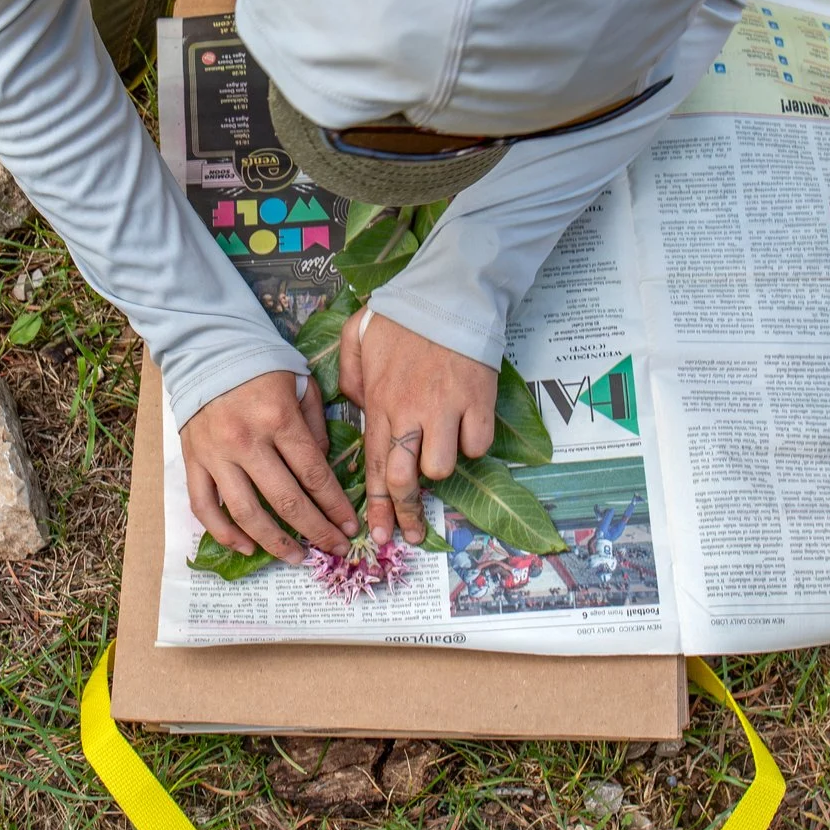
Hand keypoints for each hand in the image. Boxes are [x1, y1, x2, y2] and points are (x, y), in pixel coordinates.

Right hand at [180, 371, 359, 563]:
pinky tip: (246, 547)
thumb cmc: (262, 366)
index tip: (350, 527)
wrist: (208, 349)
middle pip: (286, 501)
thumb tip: (320, 473)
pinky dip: (224, 533)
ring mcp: (215, 455)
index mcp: (278, 419)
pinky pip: (204, 507)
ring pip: (246, 513)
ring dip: (275, 542)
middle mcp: (246, 441)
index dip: (335, 507)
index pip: (314, 475)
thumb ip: (315, 428)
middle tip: (336, 550)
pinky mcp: (193, 461)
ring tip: (297, 558)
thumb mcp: (301, 385)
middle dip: (316, 531)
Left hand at [338, 308, 494, 548]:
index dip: (377, 507)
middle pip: (406, 480)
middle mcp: (410, 412)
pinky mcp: (479, 401)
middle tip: (412, 532)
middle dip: (407, 513)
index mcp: (379, 402)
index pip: (375, 467)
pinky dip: (473, 444)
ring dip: (440, 467)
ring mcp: (446, 409)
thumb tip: (353, 408)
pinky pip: (478, 446)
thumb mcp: (356, 340)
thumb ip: (349, 379)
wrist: (450, 294)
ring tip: (440, 450)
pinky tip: (467, 429)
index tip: (379, 536)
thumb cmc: (401, 316)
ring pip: (442, 467)